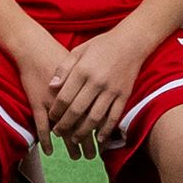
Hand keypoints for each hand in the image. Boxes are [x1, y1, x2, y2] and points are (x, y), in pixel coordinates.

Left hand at [42, 25, 138, 155]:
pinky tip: (99, 139)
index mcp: (83, 70)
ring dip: (83, 132)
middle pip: (78, 110)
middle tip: (58, 133)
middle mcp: (97, 81)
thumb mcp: (78, 50)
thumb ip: (63, 68)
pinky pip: (114, 116)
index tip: (51, 118)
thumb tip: (51, 86)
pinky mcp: (124, 95)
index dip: (56, 111)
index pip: (65, 97)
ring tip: (75, 140)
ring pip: (95, 117)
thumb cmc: (101, 46)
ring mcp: (112, 90)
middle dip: (66, 125)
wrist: (131, 42)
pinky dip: (106, 130)